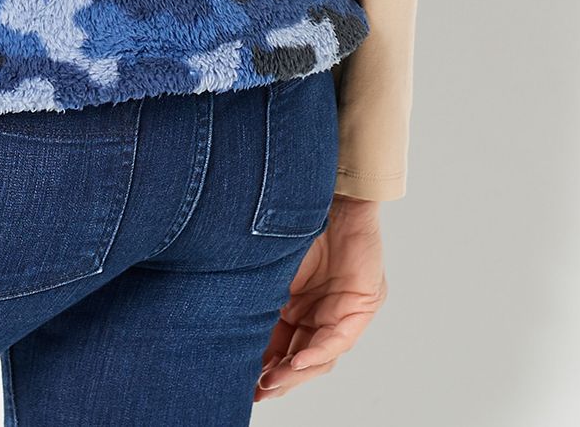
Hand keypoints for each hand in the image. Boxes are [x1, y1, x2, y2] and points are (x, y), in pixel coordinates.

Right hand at [253, 194, 388, 401]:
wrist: (324, 188)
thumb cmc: (289, 219)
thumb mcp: (267, 268)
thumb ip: (254, 299)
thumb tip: (217, 328)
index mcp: (296, 304)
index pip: (282, 345)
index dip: (265, 366)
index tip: (243, 383)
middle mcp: (321, 311)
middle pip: (301, 357)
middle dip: (278, 378)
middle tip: (257, 391)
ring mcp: (343, 310)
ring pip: (320, 355)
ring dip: (295, 372)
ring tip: (271, 382)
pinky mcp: (362, 304)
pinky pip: (339, 339)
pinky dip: (317, 353)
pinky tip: (296, 362)